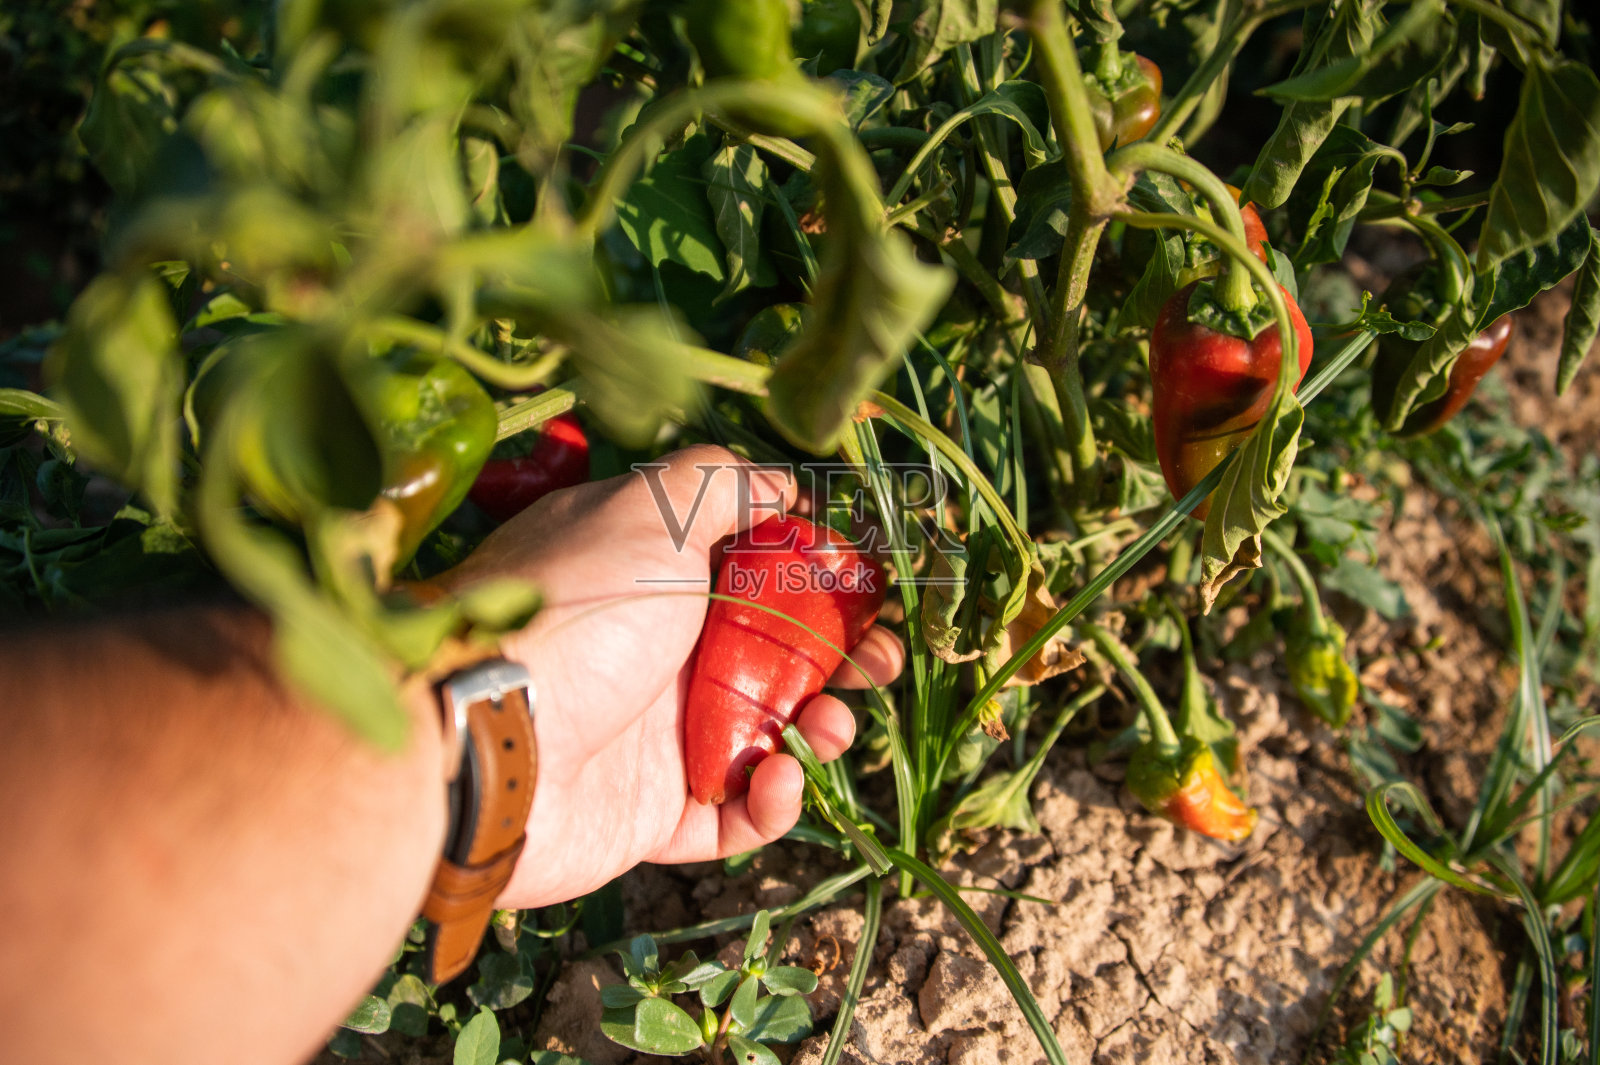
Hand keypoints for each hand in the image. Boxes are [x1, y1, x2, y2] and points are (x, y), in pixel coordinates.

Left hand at [439, 445, 902, 907]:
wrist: (486, 741)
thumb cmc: (576, 612)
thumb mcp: (649, 514)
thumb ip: (718, 486)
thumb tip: (779, 482)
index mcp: (653, 576)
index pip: (751, 569)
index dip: (816, 576)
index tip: (865, 585)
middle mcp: (654, 650)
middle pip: (771, 654)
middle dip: (840, 659)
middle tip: (881, 664)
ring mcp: (652, 735)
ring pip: (764, 735)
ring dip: (819, 730)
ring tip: (832, 728)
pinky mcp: (650, 815)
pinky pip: (732, 816)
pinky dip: (770, 804)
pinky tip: (778, 779)